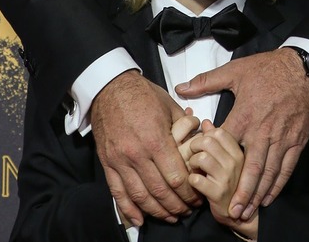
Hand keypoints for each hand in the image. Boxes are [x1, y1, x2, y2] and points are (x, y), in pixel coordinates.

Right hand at [91, 70, 201, 226]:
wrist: (110, 87)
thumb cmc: (142, 94)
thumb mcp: (169, 106)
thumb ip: (186, 127)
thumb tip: (201, 138)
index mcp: (156, 139)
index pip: (176, 177)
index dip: (189, 192)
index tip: (197, 197)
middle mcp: (137, 153)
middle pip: (160, 191)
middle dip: (177, 205)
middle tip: (188, 211)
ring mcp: (120, 160)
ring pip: (140, 195)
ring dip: (157, 211)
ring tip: (171, 216)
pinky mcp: (107, 162)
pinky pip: (117, 192)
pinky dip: (128, 209)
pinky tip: (139, 220)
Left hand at [176, 49, 308, 219]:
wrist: (304, 68)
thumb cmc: (268, 69)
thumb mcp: (235, 71)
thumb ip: (206, 82)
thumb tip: (181, 88)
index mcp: (244, 115)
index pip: (226, 143)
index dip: (214, 160)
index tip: (205, 175)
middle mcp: (262, 131)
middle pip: (250, 167)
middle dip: (242, 191)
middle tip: (233, 210)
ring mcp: (281, 138)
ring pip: (268, 172)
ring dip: (258, 193)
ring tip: (247, 210)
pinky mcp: (296, 141)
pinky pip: (286, 167)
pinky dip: (278, 184)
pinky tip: (269, 196)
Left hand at [188, 120, 257, 239]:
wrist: (240, 216)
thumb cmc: (230, 184)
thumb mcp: (226, 159)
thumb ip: (216, 140)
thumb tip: (206, 122)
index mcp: (239, 151)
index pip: (218, 132)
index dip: (205, 136)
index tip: (203, 146)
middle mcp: (236, 162)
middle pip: (207, 141)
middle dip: (195, 147)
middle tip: (194, 156)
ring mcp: (228, 177)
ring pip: (201, 158)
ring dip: (192, 164)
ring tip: (195, 170)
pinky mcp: (218, 193)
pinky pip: (196, 179)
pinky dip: (191, 180)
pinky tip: (196, 184)